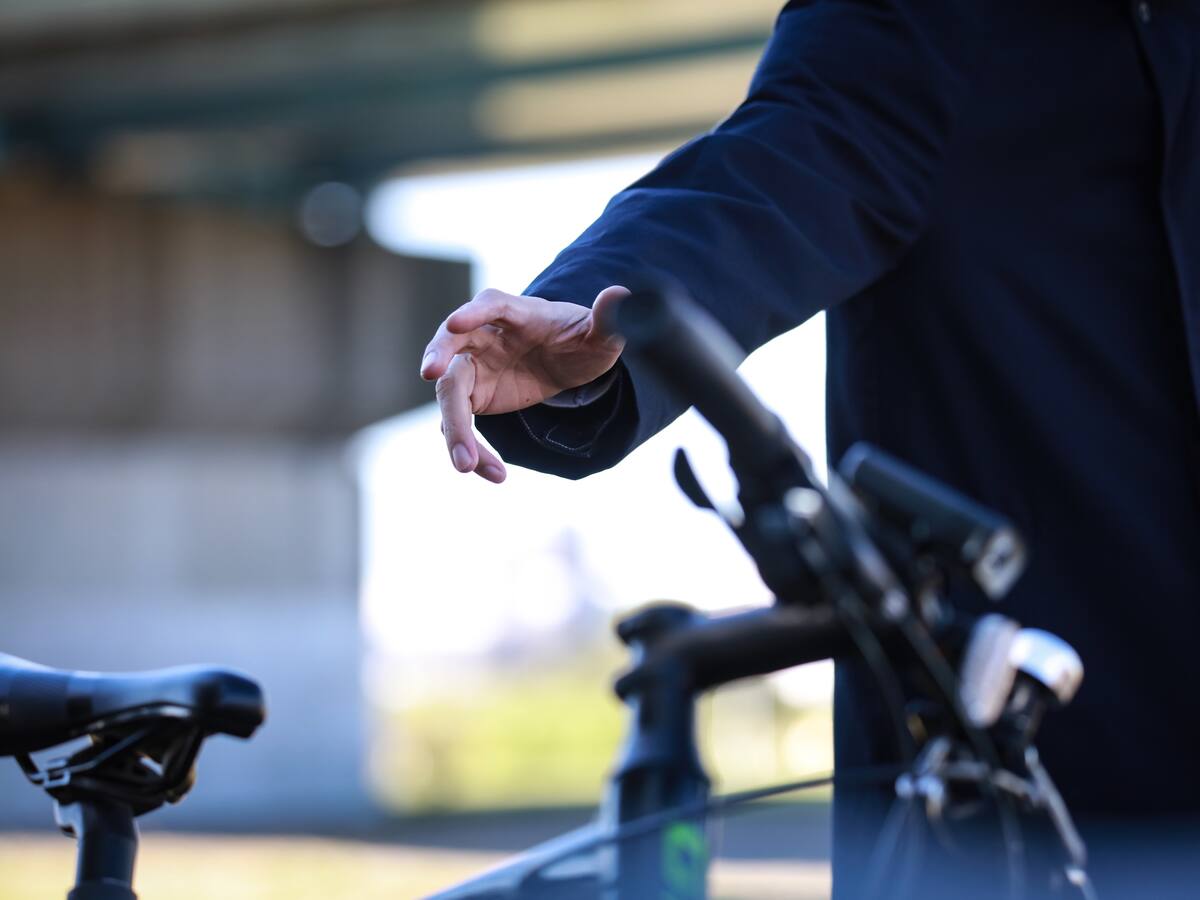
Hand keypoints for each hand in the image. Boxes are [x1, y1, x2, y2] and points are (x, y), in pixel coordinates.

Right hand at [420, 285, 630, 482]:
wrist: (570, 361)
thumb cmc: (583, 337)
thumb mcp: (603, 332)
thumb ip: (609, 317)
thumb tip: (621, 295)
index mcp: (515, 312)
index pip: (491, 306)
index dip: (473, 313)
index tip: (454, 323)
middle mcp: (483, 337)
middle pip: (452, 347)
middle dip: (439, 360)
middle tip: (431, 376)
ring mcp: (474, 368)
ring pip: (450, 396)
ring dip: (455, 431)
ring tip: (468, 465)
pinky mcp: (472, 398)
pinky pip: (462, 427)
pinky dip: (475, 452)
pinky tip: (496, 475)